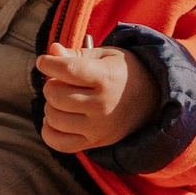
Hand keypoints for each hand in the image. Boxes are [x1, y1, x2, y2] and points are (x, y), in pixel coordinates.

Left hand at [36, 43, 157, 153]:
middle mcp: (102, 105)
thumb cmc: (122, 72)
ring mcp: (99, 127)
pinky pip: (60, 143)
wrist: (152, 99)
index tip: (43, 61)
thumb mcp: (104, 55)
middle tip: (60, 81)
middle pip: (55, 95)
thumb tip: (52, 51)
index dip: (48, 64)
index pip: (66, 70)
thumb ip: (76, 54)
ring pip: (54, 118)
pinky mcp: (96, 142)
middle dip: (50, 84)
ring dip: (51, 106)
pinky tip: (56, 118)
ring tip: (61, 99)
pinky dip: (50, 131)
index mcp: (106, 77)